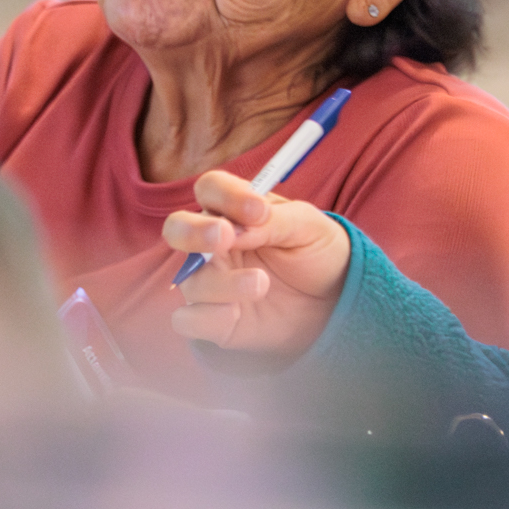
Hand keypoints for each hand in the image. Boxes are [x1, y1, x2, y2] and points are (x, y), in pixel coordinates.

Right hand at [163, 169, 351, 358]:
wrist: (332, 299)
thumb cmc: (315, 251)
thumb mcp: (307, 226)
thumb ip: (274, 220)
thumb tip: (238, 228)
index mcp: (234, 210)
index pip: (211, 189)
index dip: (227, 196)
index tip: (258, 211)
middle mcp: (213, 244)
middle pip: (177, 228)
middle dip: (193, 232)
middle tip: (224, 237)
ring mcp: (210, 281)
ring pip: (189, 279)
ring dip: (223, 282)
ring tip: (262, 284)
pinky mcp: (213, 319)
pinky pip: (187, 320)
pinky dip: (205, 318)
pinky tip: (235, 314)